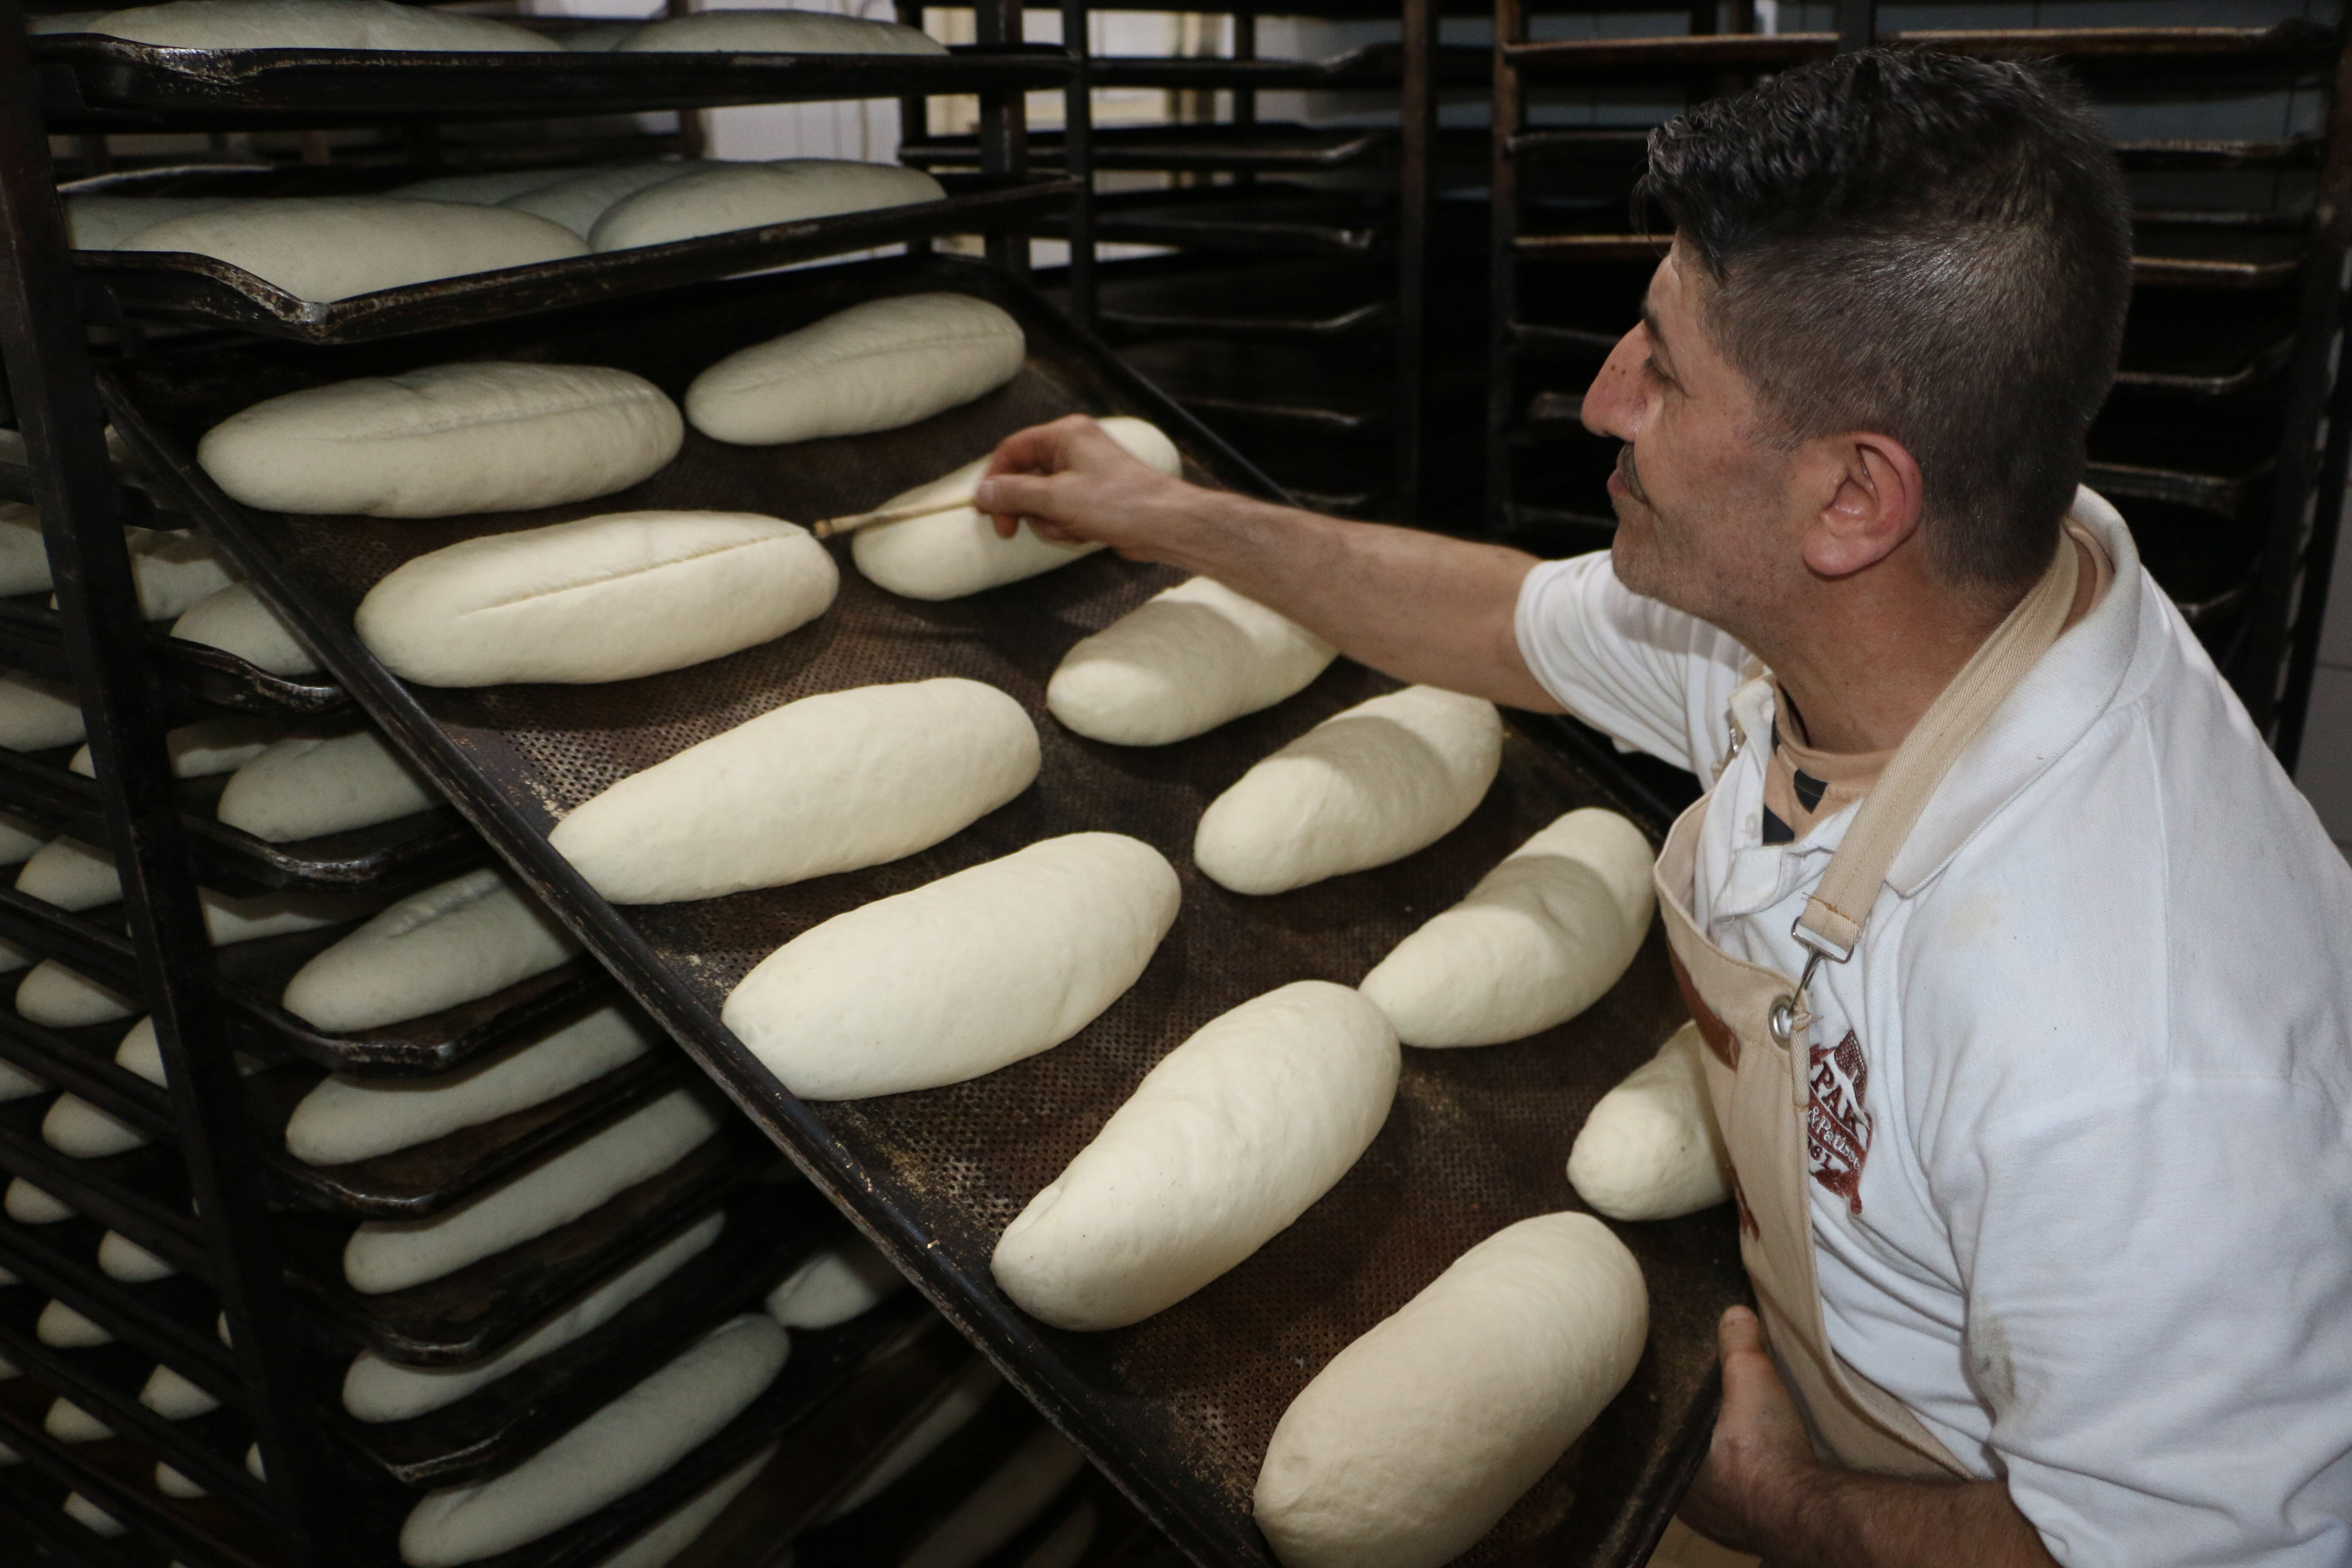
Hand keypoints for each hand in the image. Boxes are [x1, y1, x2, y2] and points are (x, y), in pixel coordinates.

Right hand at [973, 414, 1192, 553]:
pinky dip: (1065, 526)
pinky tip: (1083, 533)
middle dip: (1025, 507)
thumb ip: (1015, 494)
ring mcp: (1083, 473)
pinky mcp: (1091, 497)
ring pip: (1041, 500)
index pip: (1013, 450)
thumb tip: (982, 492)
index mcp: (1065, 435)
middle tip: (1010, 530)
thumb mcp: (1057, 498)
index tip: (985, 508)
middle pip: (1025, 477)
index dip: (995, 479)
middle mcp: (1074, 448)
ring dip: (1048, 521)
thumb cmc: (1119, 503)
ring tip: (1071, 527)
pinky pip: (1060, 512)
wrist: (1164, 525)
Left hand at [1680, 1305, 1825, 1550]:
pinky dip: (1743, 1483)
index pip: (1655, 1439)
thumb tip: (1733, 1313)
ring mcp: (1718, 1523)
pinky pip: (1737, 1501)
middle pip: (1681, 1460)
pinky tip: (1753, 1468)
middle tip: (1699, 1412)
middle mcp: (1687, 1505)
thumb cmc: (1765, 1451)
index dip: (1663, 1418)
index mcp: (1669, 1471)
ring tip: (1726, 1436)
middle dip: (1690, 1438)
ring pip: (1709, 1484)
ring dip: (1718, 1463)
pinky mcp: (1750, 1533)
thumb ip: (1738, 1344)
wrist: (1809, 1511)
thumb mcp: (1750, 1379)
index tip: (1666, 1398)